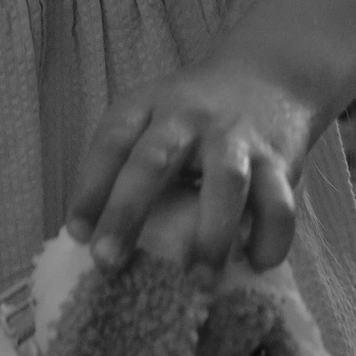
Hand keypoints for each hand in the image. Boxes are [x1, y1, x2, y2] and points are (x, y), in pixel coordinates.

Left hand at [64, 62, 313, 280]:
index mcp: (147, 106)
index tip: (77, 233)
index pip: (110, 143)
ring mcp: (235, 137)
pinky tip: (257, 262)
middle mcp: (188, 117)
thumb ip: (130, 160)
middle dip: (127, 212)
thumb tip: (96, 234)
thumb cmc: (194, 113)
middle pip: (153, 161)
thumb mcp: (153, 116)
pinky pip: (278, 204)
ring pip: (225, 183)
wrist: (267, 74)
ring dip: (211, 236)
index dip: (89, 187)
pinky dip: (270, 238)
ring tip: (199, 281)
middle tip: (108, 261)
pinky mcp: (278, 160)